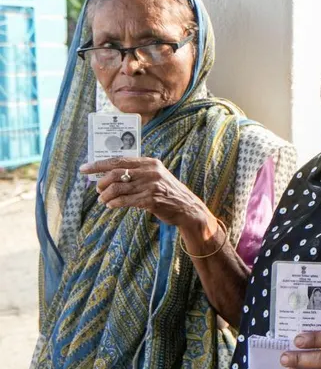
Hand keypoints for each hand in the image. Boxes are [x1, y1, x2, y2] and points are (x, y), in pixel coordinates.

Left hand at [81, 156, 210, 230]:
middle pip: (116, 173)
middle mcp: (150, 172)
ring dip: (105, 196)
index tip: (84, 169)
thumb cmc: (168, 193)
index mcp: (150, 163)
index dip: (99, 164)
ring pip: (117, 188)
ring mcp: (151, 185)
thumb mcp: (156, 177)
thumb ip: (137, 173)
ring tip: (103, 201)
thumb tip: (109, 174)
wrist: (187, 208)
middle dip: (101, 182)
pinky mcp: (151, 200)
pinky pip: (124, 201)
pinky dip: (114, 203)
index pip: (119, 160)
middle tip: (97, 190)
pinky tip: (111, 206)